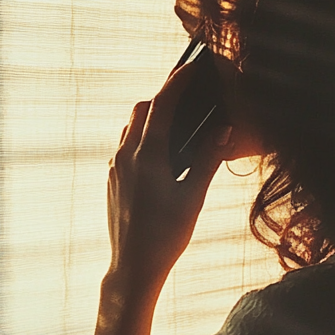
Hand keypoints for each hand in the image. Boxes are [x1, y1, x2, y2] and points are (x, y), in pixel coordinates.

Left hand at [106, 62, 232, 291]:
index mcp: (147, 156)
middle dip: (163, 97)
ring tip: (176, 121)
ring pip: (130, 128)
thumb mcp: (193, 197)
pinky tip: (160, 152)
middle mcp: (125, 157)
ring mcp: (115, 168)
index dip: (176, 82)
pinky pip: (125, 147)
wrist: (133, 266)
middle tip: (187, 94)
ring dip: (150, 117)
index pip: (161, 105)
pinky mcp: (112, 180)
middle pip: (142, 110)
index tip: (191, 68)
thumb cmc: (165, 236)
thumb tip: (223, 130)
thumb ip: (207, 160)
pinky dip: (142, 137)